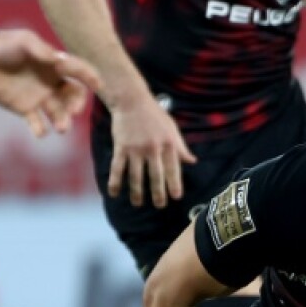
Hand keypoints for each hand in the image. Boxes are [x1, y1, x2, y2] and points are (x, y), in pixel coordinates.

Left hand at [0, 30, 101, 137]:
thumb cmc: (4, 45)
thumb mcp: (22, 41)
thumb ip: (39, 49)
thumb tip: (56, 59)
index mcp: (54, 65)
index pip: (78, 71)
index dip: (90, 77)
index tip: (98, 86)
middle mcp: (51, 82)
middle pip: (73, 96)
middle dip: (76, 105)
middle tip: (73, 112)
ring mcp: (39, 97)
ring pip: (58, 112)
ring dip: (63, 121)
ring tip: (61, 128)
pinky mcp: (25, 109)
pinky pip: (37, 123)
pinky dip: (40, 129)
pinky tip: (40, 131)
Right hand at [108, 94, 196, 208]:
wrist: (132, 101)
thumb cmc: (155, 115)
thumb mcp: (172, 129)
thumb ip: (180, 147)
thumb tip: (192, 161)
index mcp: (168, 143)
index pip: (173, 169)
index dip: (175, 184)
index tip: (176, 197)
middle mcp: (153, 148)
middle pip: (156, 176)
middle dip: (158, 194)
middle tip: (159, 205)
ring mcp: (136, 149)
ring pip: (136, 176)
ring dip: (137, 193)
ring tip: (138, 203)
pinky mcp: (121, 148)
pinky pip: (117, 169)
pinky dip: (115, 182)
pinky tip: (114, 193)